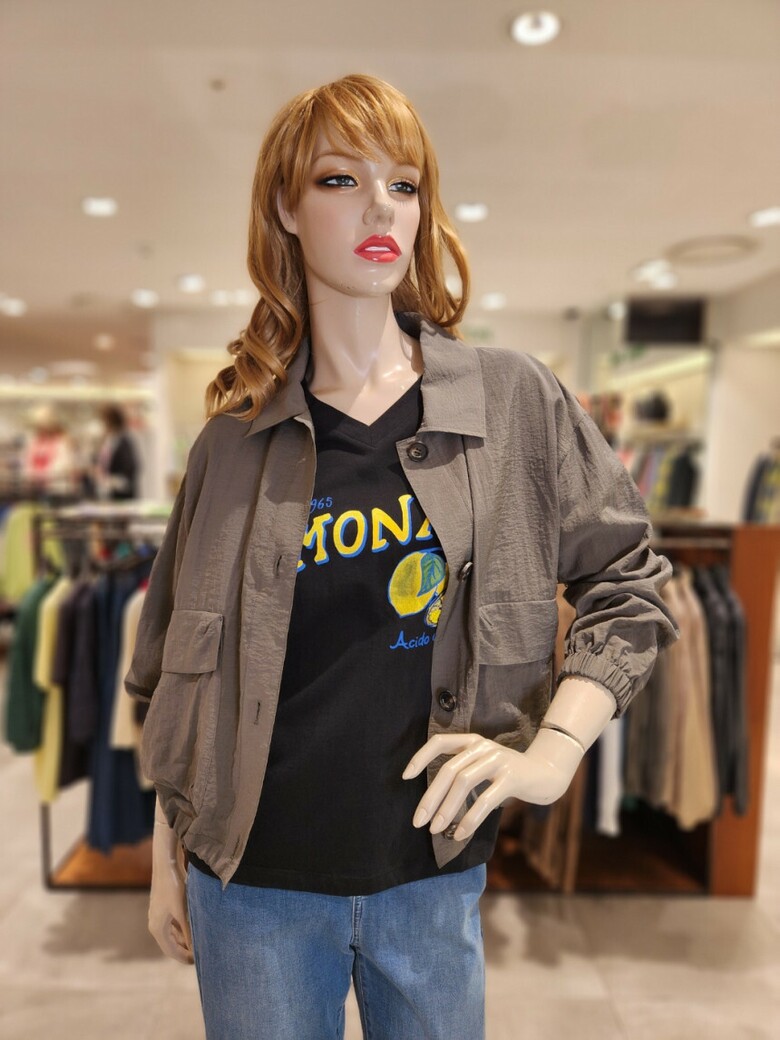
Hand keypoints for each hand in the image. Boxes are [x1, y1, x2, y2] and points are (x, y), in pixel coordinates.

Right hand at [148, 800, 193, 963]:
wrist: (166, 864)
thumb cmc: (173, 886)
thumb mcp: (182, 910)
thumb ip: (188, 930)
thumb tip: (196, 949)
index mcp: (157, 928)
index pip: (171, 951)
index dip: (184, 958)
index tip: (199, 963)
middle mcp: (155, 924)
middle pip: (171, 945)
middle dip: (185, 951)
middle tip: (202, 956)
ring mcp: (158, 916)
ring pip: (173, 935)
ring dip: (185, 940)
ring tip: (201, 944)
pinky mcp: (164, 908)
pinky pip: (173, 925)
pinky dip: (183, 930)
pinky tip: (195, 929)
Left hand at [402, 730, 582, 841]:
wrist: (546, 774)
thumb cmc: (508, 775)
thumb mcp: (483, 767)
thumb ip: (462, 774)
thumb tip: (434, 803)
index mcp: (472, 742)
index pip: (439, 742)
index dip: (420, 757)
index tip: (405, 778)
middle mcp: (482, 746)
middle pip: (448, 770)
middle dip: (430, 797)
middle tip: (418, 821)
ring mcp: (497, 760)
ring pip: (463, 783)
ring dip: (446, 808)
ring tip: (436, 829)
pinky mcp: (511, 777)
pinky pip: (485, 799)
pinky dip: (470, 818)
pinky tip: (460, 833)